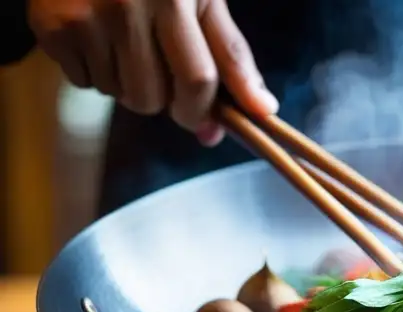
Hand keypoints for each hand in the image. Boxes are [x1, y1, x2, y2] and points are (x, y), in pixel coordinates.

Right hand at [28, 0, 277, 144]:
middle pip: (154, 98)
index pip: (198, 79)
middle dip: (164, 100)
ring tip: (126, 45)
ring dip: (130, 86)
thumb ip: (231, 55)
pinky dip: (96, 73)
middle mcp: (132, 6)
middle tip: (159, 67)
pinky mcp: (55, 27)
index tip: (208, 125)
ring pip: (122, 96)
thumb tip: (263, 109)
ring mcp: (89, 17)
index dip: (203, 112)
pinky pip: (87, 83)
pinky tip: (97, 38)